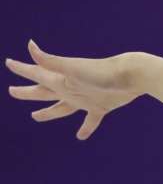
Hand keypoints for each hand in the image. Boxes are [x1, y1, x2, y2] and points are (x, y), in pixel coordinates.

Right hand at [6, 39, 142, 139]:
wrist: (130, 76)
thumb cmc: (101, 72)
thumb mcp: (72, 68)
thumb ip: (50, 61)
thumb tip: (30, 45)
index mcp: (60, 79)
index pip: (36, 74)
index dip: (22, 69)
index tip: (9, 62)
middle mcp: (69, 89)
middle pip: (43, 92)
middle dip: (27, 92)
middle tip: (11, 92)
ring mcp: (84, 99)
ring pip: (61, 108)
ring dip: (48, 112)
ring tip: (35, 116)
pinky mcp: (100, 107)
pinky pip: (90, 121)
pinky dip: (86, 128)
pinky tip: (80, 137)